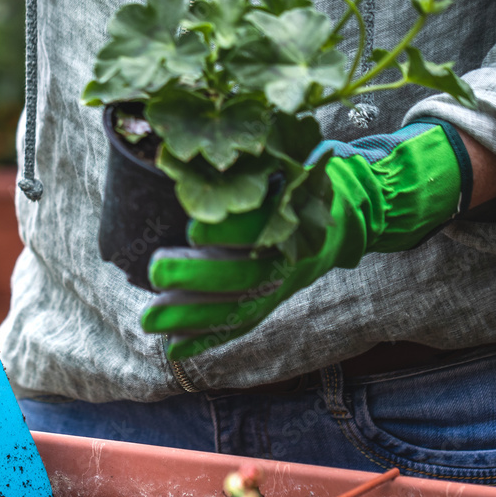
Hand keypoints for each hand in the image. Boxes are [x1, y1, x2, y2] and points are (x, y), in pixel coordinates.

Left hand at [143, 119, 471, 359]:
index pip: (264, 227)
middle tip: (155, 272)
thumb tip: (189, 148)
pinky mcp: (272, 303)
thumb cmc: (302, 179)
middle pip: (245, 277)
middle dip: (197, 278)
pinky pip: (238, 326)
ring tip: (148, 319)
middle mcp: (292, 258)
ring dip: (190, 318)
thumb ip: (251, 163)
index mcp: (300, 219)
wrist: (347, 215)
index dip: (229, 231)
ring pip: (237, 309)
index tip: (192, 229)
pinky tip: (172, 348)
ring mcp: (282, 286)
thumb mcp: (288, 161)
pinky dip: (205, 339)